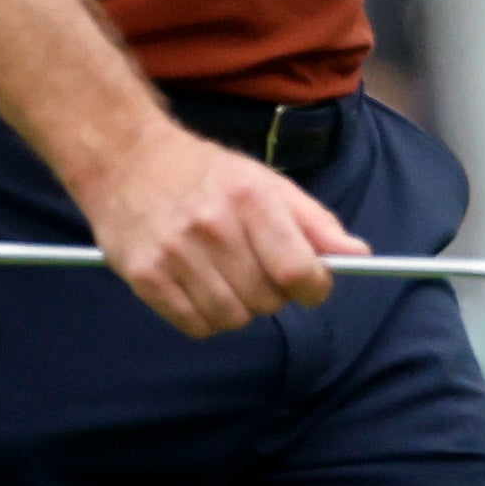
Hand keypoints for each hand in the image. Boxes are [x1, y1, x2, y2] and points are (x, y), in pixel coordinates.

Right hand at [70, 118, 361, 336]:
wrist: (126, 159)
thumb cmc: (205, 173)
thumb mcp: (266, 183)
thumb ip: (315, 223)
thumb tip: (358, 255)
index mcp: (251, 198)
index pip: (298, 271)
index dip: (314, 287)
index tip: (310, 283)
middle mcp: (212, 226)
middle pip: (267, 301)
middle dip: (273, 293)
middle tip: (257, 268)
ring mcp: (174, 253)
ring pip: (232, 318)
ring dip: (239, 307)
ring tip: (226, 275)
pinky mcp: (144, 276)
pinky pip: (195, 326)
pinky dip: (206, 317)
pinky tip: (200, 286)